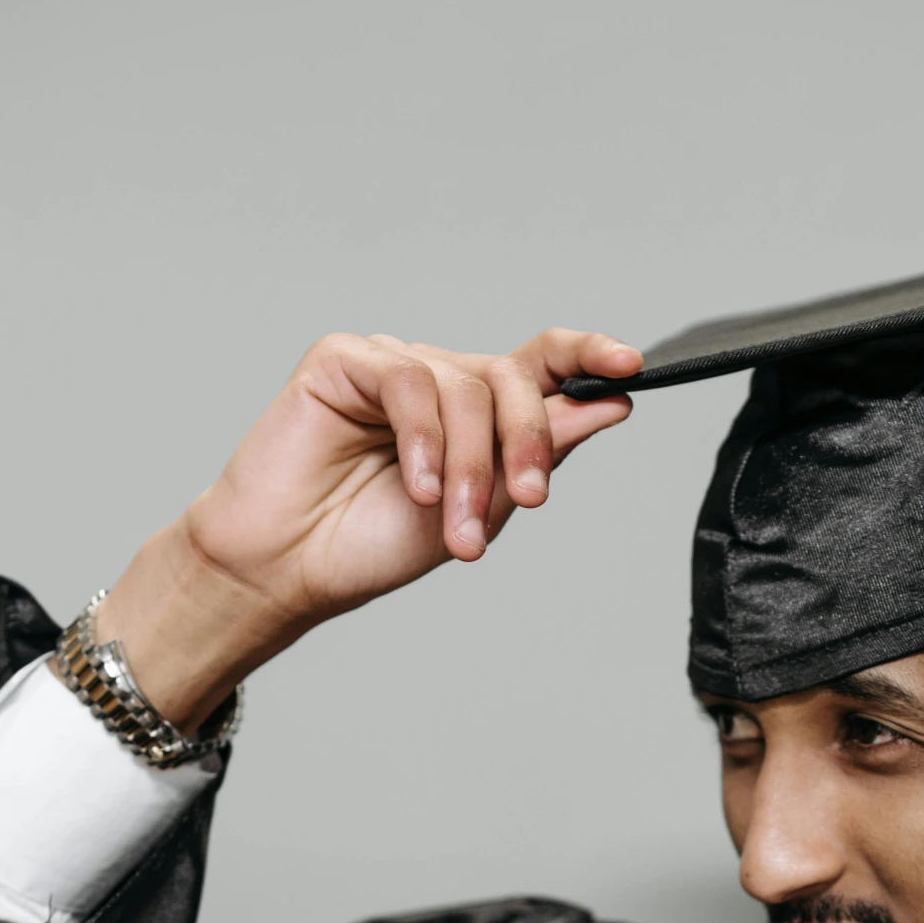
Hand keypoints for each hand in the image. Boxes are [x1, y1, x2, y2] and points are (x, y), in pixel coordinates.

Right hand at [99, 328, 640, 729]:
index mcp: (473, 414)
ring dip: (468, 465)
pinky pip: (407, 381)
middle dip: (527, 440)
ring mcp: (390, 366)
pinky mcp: (343, 361)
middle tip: (527, 500)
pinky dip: (422, 438)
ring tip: (454, 528)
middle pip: (510, 379)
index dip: (586, 354)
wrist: (293, 568)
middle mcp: (436, 381)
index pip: (539, 365)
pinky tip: (415, 485)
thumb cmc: (372, 544)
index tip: (630, 366)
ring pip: (464, 387)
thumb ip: (538, 452)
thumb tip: (606, 404)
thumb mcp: (480, 508)